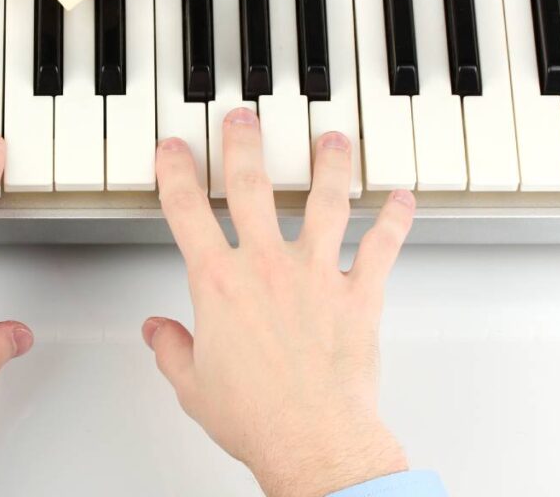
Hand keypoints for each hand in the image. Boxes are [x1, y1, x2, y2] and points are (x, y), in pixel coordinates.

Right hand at [145, 108, 414, 496]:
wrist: (314, 442)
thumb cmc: (257, 417)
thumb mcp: (193, 385)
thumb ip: (171, 349)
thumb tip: (157, 333)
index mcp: (219, 283)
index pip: (186, 210)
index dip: (174, 171)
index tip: (172, 148)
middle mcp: (267, 266)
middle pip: (253, 184)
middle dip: (245, 141)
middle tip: (244, 116)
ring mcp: (318, 274)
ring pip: (326, 200)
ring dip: (330, 163)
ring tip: (331, 138)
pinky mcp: (360, 294)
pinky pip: (383, 246)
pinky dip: (396, 220)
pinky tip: (402, 198)